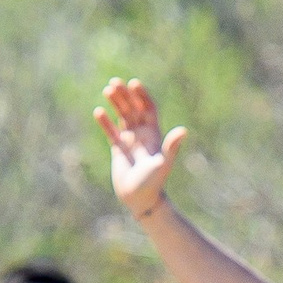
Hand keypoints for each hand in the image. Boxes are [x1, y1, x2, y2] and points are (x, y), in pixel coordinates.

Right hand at [95, 78, 185, 220]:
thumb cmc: (154, 182)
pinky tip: (98, 111)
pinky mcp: (118, 149)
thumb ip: (172, 146)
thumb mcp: (163, 162)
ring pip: (122, 116)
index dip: (142, 95)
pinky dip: (105, 122)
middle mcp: (142, 135)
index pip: (148, 108)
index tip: (134, 83)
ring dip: (115, 103)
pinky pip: (111, 131)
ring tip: (107, 90)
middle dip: (125, 95)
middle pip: (134, 109)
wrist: (141, 199)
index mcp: (154, 135)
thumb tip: (183, 130)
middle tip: (115, 83)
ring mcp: (130, 141)